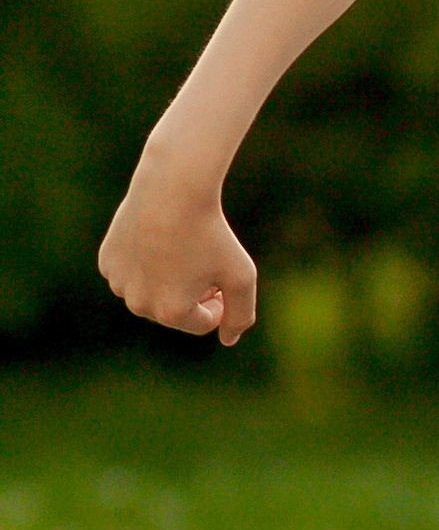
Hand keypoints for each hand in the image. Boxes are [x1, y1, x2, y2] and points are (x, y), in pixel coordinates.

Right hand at [98, 156, 258, 342]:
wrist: (172, 189)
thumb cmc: (211, 232)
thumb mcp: (241, 276)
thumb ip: (241, 315)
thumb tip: (228, 340)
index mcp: (170, 313)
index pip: (202, 323)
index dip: (220, 300)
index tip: (222, 276)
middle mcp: (138, 304)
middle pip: (174, 310)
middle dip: (192, 293)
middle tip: (202, 261)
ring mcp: (118, 283)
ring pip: (151, 292)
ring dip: (168, 280)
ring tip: (180, 251)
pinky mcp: (107, 262)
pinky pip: (132, 274)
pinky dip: (146, 264)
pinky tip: (156, 240)